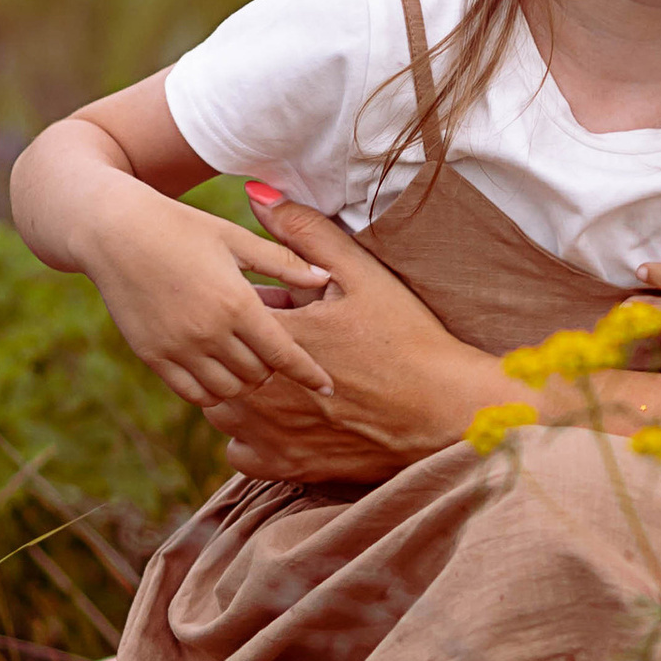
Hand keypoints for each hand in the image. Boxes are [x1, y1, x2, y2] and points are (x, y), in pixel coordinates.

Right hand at [86, 180, 334, 412]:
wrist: (113, 231)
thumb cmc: (180, 226)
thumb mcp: (234, 238)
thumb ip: (282, 262)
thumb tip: (324, 276)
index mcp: (236, 303)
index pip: (284, 354)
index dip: (310, 374)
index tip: (328, 388)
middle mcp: (208, 332)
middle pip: (259, 375)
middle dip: (273, 370)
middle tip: (275, 356)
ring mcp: (178, 348)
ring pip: (229, 390)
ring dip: (244, 382)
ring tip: (246, 363)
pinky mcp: (152, 356)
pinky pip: (193, 393)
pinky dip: (212, 390)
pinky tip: (216, 372)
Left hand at [214, 197, 505, 479]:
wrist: (445, 412)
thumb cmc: (408, 339)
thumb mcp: (363, 274)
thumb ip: (305, 233)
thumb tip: (256, 194)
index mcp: (274, 336)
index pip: (222, 313)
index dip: (238, 304)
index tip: (264, 301)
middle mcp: (260, 389)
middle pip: (214, 361)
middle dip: (233, 346)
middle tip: (272, 338)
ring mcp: (268, 433)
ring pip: (218, 406)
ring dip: (234, 390)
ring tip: (272, 376)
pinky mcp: (285, 467)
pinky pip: (238, 452)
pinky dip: (250, 436)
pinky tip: (277, 418)